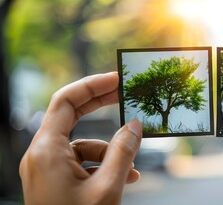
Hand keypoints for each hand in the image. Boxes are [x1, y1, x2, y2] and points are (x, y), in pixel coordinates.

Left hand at [20, 72, 141, 204]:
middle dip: (101, 105)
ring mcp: (48, 169)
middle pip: (71, 115)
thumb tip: (135, 126)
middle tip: (126, 94)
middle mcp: (42, 155)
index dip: (93, 86)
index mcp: (46, 151)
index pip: (65, 101)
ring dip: (110, 150)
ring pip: (82, 144)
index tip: (117, 80)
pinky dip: (103, 166)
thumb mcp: (107, 188)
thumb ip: (123, 152)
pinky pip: (82, 163)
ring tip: (132, 168)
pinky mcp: (56, 181)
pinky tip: (124, 178)